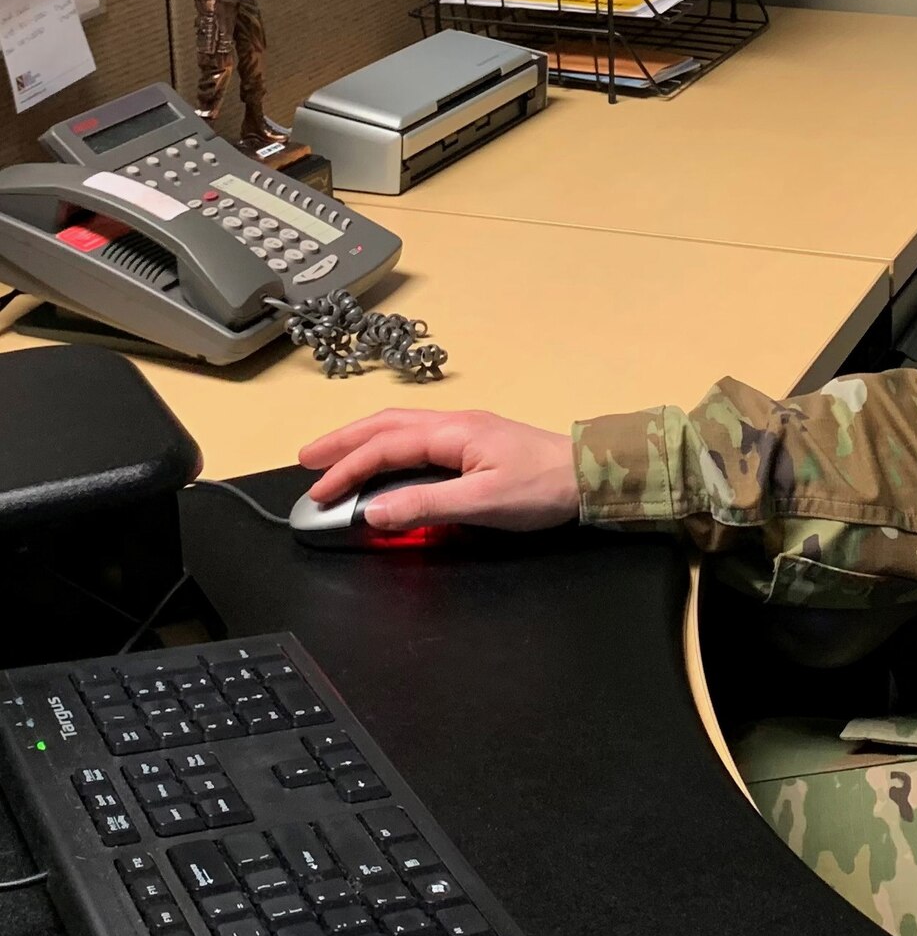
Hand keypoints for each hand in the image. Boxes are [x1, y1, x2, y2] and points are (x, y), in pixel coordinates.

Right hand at [298, 409, 579, 531]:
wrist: (591, 476)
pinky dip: (388, 444)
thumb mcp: (482, 503)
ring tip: (333, 455)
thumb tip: (372, 512)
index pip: (385, 447)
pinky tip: (384, 457)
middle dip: (343, 441)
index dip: (347, 470)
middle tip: (307, 459)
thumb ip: (425, 506)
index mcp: (453, 432)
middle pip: (386, 425)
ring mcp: (466, 430)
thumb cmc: (543, 488)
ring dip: (363, 439)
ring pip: (401, 427)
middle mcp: (455, 423)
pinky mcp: (476, 441)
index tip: (319, 494)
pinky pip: (418, 436)